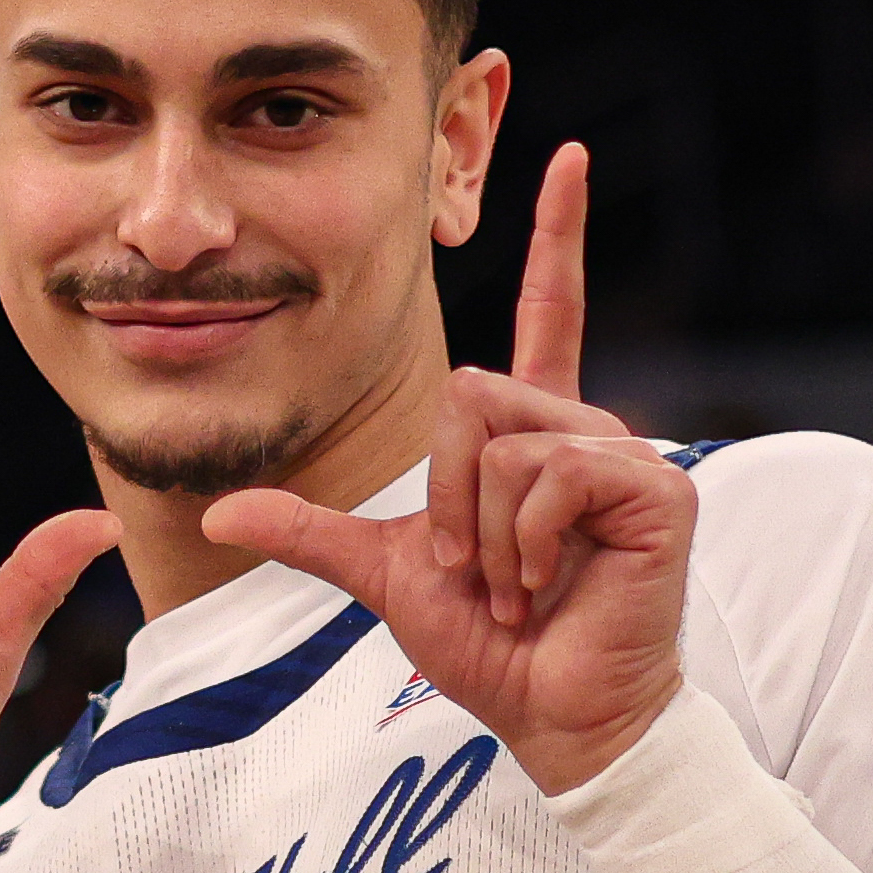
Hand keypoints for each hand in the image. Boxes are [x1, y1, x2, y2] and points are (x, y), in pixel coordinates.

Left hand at [193, 145, 683, 793]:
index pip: (545, 315)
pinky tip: (548, 587)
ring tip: (517, 585)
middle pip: (467, 393)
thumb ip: (311, 532)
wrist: (555, 716)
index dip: (556, 239)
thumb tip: (217, 513)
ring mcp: (625, 456)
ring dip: (483, 532)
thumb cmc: (493, 648)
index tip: (566, 156)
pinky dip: (525, 543)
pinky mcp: (656, 489)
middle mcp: (583, 431)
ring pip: (500, 440)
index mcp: (532, 437)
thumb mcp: (387, 576)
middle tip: (479, 568)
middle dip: (446, 495)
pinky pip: (548, 475)